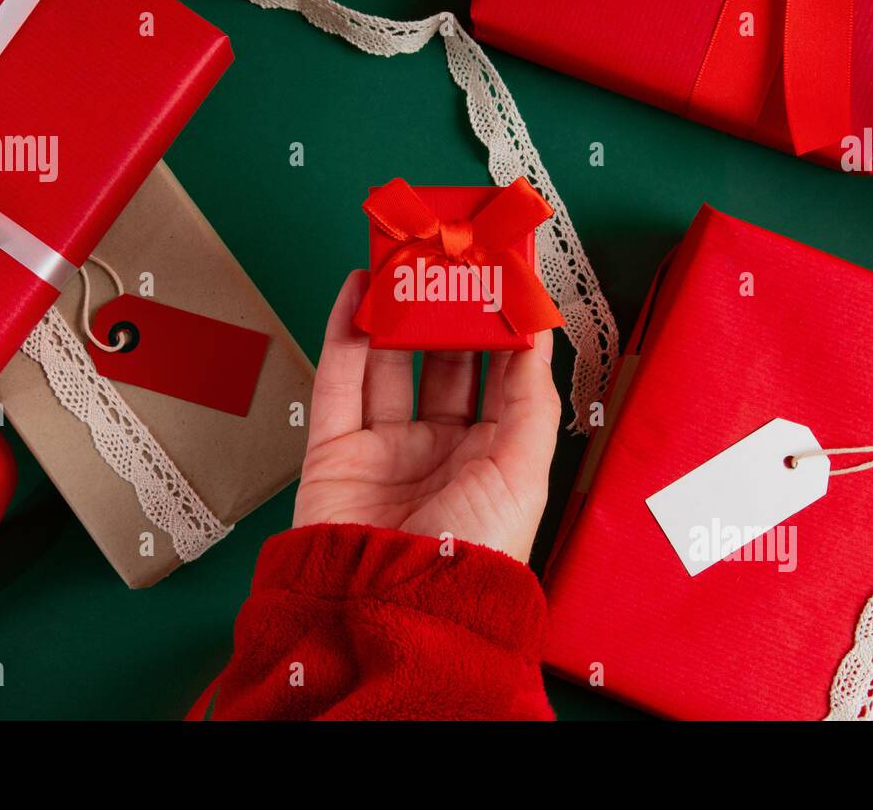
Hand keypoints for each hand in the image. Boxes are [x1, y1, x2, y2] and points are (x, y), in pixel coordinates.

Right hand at [294, 271, 561, 562]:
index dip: (501, 328)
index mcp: (493, 458)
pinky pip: (339, 382)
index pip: (500, 378)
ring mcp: (386, 450)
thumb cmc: (473, 554)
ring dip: (397, 313)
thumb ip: (531, 400)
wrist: (395, 612)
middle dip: (448, 313)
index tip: (503, 276)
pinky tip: (359, 290)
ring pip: (390, 365)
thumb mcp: (523, 473)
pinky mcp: (335, 452)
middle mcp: (441, 451)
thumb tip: (538, 332)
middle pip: (444, 365)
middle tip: (452, 261)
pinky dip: (345, 332)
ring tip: (407, 263)